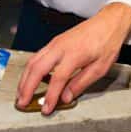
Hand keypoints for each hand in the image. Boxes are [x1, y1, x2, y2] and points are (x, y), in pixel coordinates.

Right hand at [16, 3, 130, 114]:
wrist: (108, 22)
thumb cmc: (107, 42)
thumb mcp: (100, 67)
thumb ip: (81, 83)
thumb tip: (67, 97)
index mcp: (74, 54)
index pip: (57, 79)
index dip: (50, 96)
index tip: (46, 108)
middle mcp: (60, 47)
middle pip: (37, 68)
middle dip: (26, 87)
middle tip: (21, 102)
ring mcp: (55, 43)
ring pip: (33, 61)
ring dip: (24, 78)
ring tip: (21, 93)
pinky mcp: (54, 42)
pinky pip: (37, 56)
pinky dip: (30, 69)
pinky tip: (30, 78)